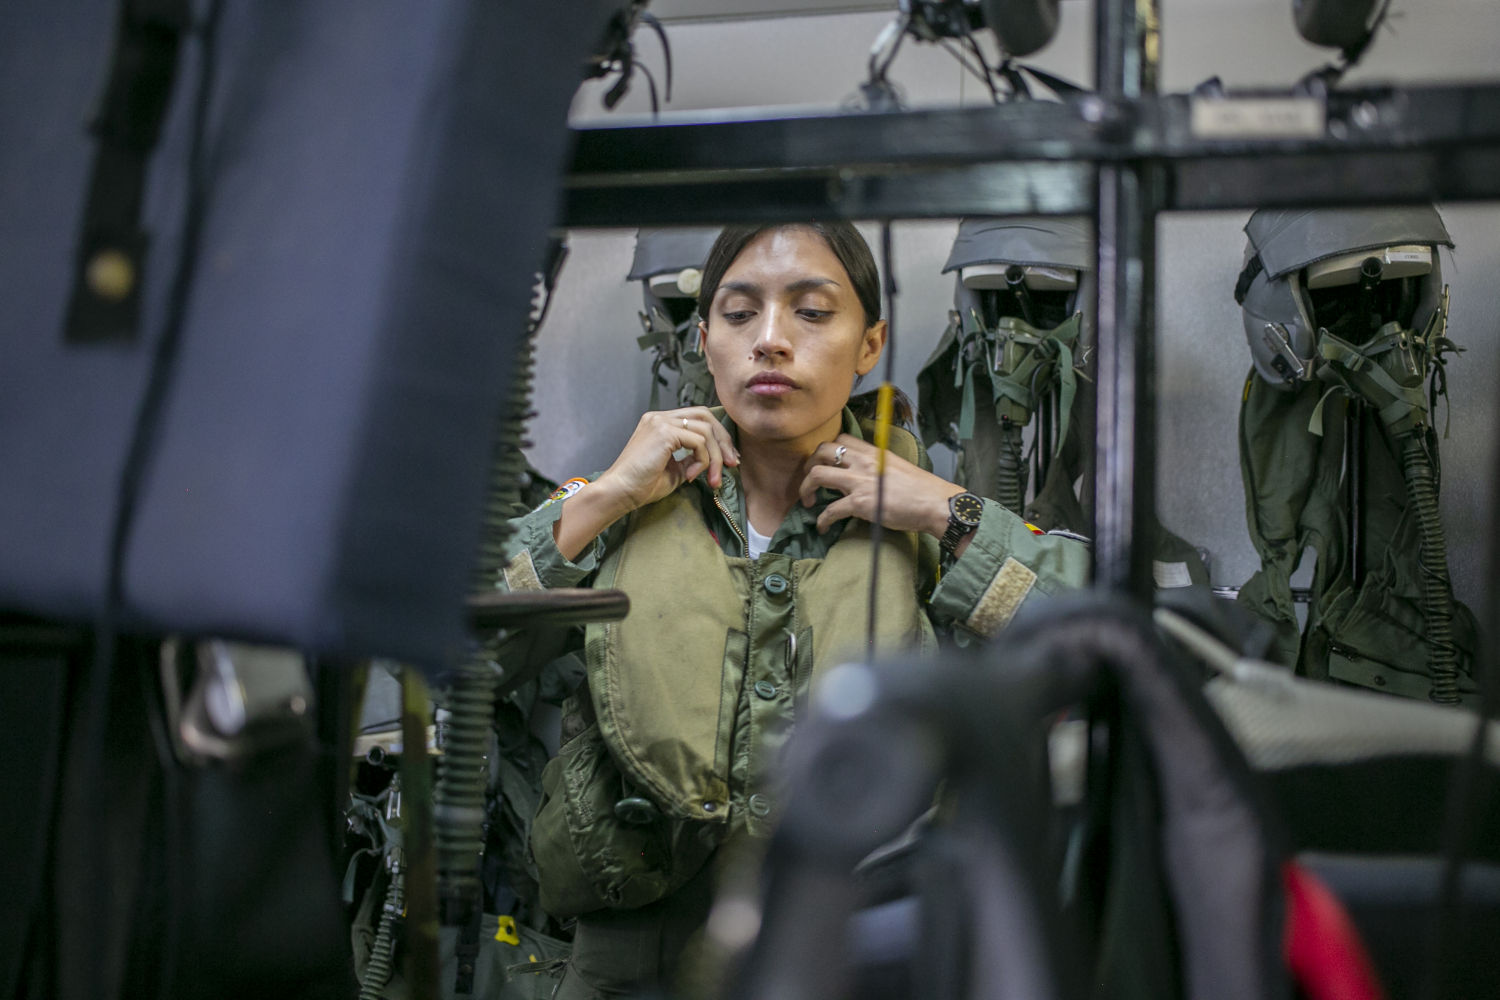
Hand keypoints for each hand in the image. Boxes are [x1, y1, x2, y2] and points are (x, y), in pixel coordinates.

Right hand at [553, 408, 739, 561]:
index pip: (697, 418)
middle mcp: (660, 417)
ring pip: (706, 430)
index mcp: (660, 423)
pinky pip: (699, 441)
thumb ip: (691, 458)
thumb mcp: (675, 470)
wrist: (620, 492)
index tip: (726, 460)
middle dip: (723, 440)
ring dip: (714, 457)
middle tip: (731, 464)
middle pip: (706, 416)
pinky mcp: (664, 432)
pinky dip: (702, 460)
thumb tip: (713, 458)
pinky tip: (691, 477)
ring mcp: (661, 422)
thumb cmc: (642, 485)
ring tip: (711, 479)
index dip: (717, 436)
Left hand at [798, 433, 962, 539]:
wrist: (935, 504)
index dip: (826, 450)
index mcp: (873, 452)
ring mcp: (860, 481)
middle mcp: (863, 462)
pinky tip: (822, 526)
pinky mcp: (860, 503)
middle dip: (809, 465)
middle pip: (822, 450)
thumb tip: (861, 479)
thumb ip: (876, 468)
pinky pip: (830, 510)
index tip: (824, 463)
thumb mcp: (896, 468)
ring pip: (817, 475)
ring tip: (808, 501)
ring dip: (806, 489)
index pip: (841, 439)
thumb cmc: (922, 490)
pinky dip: (822, 520)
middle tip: (810, 480)